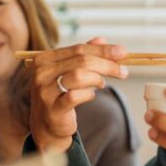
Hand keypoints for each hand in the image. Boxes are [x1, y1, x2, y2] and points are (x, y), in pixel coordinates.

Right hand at [28, 37, 127, 152]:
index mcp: (45, 59)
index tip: (122, 52)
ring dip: (97, 79)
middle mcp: (42, 73)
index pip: (78, 49)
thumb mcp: (69, 72)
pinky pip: (76, 96)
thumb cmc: (60, 95)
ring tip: (102, 84)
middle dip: (107, 64)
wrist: (47, 126)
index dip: (102, 50)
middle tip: (123, 71)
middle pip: (81, 61)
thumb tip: (102, 39)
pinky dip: (89, 94)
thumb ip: (83, 56)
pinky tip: (91, 95)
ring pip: (79, 76)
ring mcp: (45, 91)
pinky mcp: (53, 108)